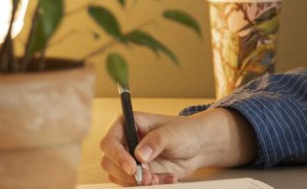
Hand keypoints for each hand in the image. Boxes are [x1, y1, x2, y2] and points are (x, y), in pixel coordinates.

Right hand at [99, 107, 257, 185]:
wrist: (198, 147)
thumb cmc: (186, 132)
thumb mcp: (174, 133)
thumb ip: (157, 141)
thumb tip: (139, 154)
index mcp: (128, 124)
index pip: (109, 142)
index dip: (117, 156)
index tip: (133, 167)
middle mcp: (124, 141)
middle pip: (109, 162)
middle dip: (128, 174)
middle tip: (149, 177)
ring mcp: (128, 158)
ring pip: (118, 176)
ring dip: (138, 182)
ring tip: (160, 177)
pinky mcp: (136, 172)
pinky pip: (132, 184)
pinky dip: (149, 185)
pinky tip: (166, 178)